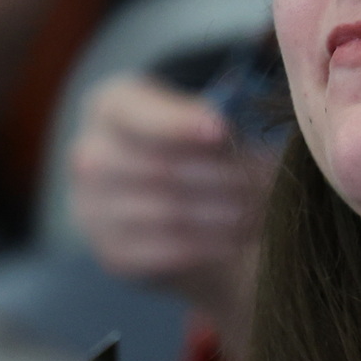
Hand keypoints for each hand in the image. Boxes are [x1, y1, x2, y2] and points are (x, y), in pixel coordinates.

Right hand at [68, 75, 275, 349]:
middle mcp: (90, 156)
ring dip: (225, 213)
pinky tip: (241, 237)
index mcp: (110, 107)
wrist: (169, 203)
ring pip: (169, 213)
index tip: (222, 131)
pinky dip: (211, 245)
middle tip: (270, 180)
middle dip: (223, 176)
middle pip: (159, 168)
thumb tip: (228, 132)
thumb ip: (213, 122)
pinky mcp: (112, 253)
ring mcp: (92, 209)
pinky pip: (167, 251)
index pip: (136, 115)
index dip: (179, 124)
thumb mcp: (199, 120)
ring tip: (263, 210)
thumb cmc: (193, 146)